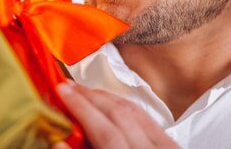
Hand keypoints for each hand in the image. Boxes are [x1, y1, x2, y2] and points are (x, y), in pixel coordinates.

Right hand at [55, 81, 179, 148]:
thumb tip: (58, 140)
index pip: (105, 130)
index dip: (81, 107)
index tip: (61, 90)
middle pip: (119, 114)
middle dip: (90, 97)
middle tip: (68, 86)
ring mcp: (166, 147)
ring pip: (134, 111)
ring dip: (107, 98)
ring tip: (85, 91)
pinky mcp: (172, 145)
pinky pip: (147, 118)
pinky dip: (126, 106)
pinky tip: (111, 102)